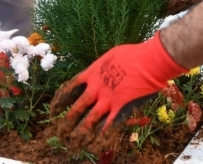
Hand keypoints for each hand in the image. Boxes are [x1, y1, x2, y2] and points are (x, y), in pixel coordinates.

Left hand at [50, 33, 186, 151]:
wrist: (150, 61)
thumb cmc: (132, 54)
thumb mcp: (109, 57)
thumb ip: (100, 69)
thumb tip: (96, 75)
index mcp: (91, 73)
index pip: (68, 89)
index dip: (58, 102)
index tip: (52, 112)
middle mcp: (96, 88)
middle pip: (76, 108)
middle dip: (66, 123)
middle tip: (60, 134)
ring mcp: (108, 100)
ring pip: (89, 121)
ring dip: (79, 134)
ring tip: (72, 145)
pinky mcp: (121, 109)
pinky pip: (108, 127)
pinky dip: (100, 139)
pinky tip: (93, 148)